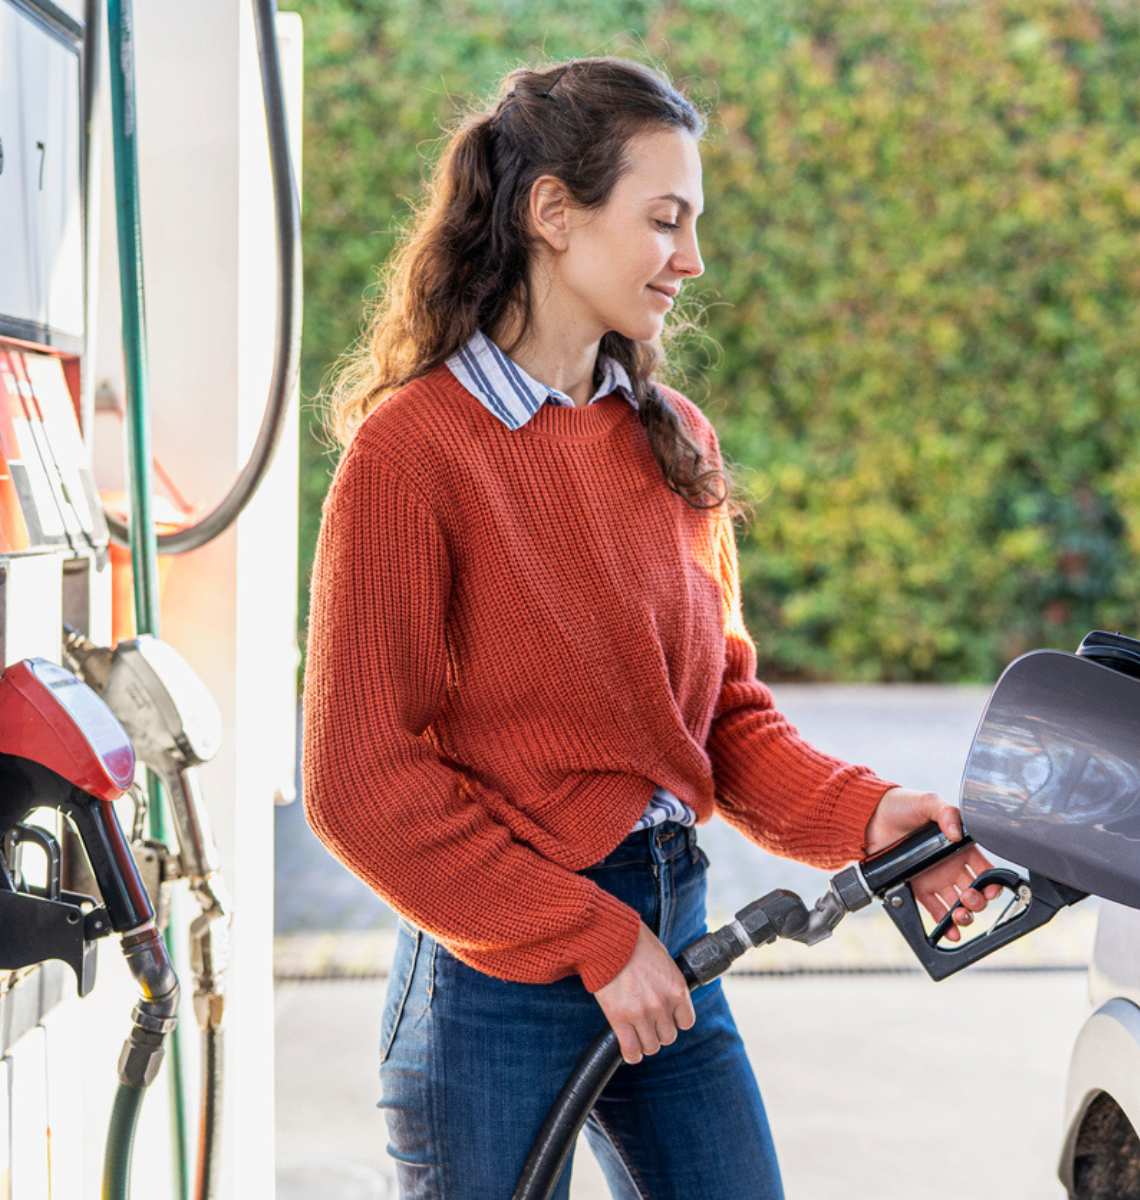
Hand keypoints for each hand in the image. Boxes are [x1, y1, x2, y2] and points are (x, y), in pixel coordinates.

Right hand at [592, 921, 695, 1063]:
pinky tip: (629, 1049)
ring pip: (651, 1046)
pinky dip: (631, 1054)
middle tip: (648, 1022)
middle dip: (658, 1031)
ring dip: (644, 1042)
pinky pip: (631, 1050)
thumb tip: (668, 996)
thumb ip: (668, 983)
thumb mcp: (664, 960)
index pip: (686, 1022)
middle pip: (668, 1037)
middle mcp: (662, 1004)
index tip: (666, 1017)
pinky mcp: (620, 1018)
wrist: (609, 938)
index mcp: (677, 989)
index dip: (674, 1021)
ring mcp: (641, 1013)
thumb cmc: (635, 943)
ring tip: (637, 1033)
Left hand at [864, 787, 1001, 942]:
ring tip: (959, 916)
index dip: (992, 883)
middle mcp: (950, 866)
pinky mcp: (917, 888)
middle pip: (974, 892)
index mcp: (960, 847)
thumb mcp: (928, 802)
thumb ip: (947, 813)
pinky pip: (935, 910)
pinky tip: (949, 930)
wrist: (871, 817)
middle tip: (969, 899)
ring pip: (957, 905)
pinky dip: (944, 923)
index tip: (990, 889)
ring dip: (963, 916)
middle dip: (977, 902)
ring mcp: (934, 879)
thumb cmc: (902, 805)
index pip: (985, 870)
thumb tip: (957, 834)